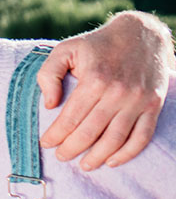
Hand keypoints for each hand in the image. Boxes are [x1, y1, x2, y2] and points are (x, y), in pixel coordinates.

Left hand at [38, 10, 173, 169]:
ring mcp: (138, 101)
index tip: (45, 143)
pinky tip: (112, 161)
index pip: (70, 118)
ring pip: (116, 139)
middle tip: (60, 156)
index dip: (55, 134)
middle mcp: (118, 93)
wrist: (141, 34)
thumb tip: (49, 105)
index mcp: (94, 80)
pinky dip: (128, 153)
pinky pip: (142, 136)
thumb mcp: (65, 49)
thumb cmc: (97, 45)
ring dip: (98, 156)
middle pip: (90, 132)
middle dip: (71, 148)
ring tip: (84, 165)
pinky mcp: (153, 105)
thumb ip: (49, 74)